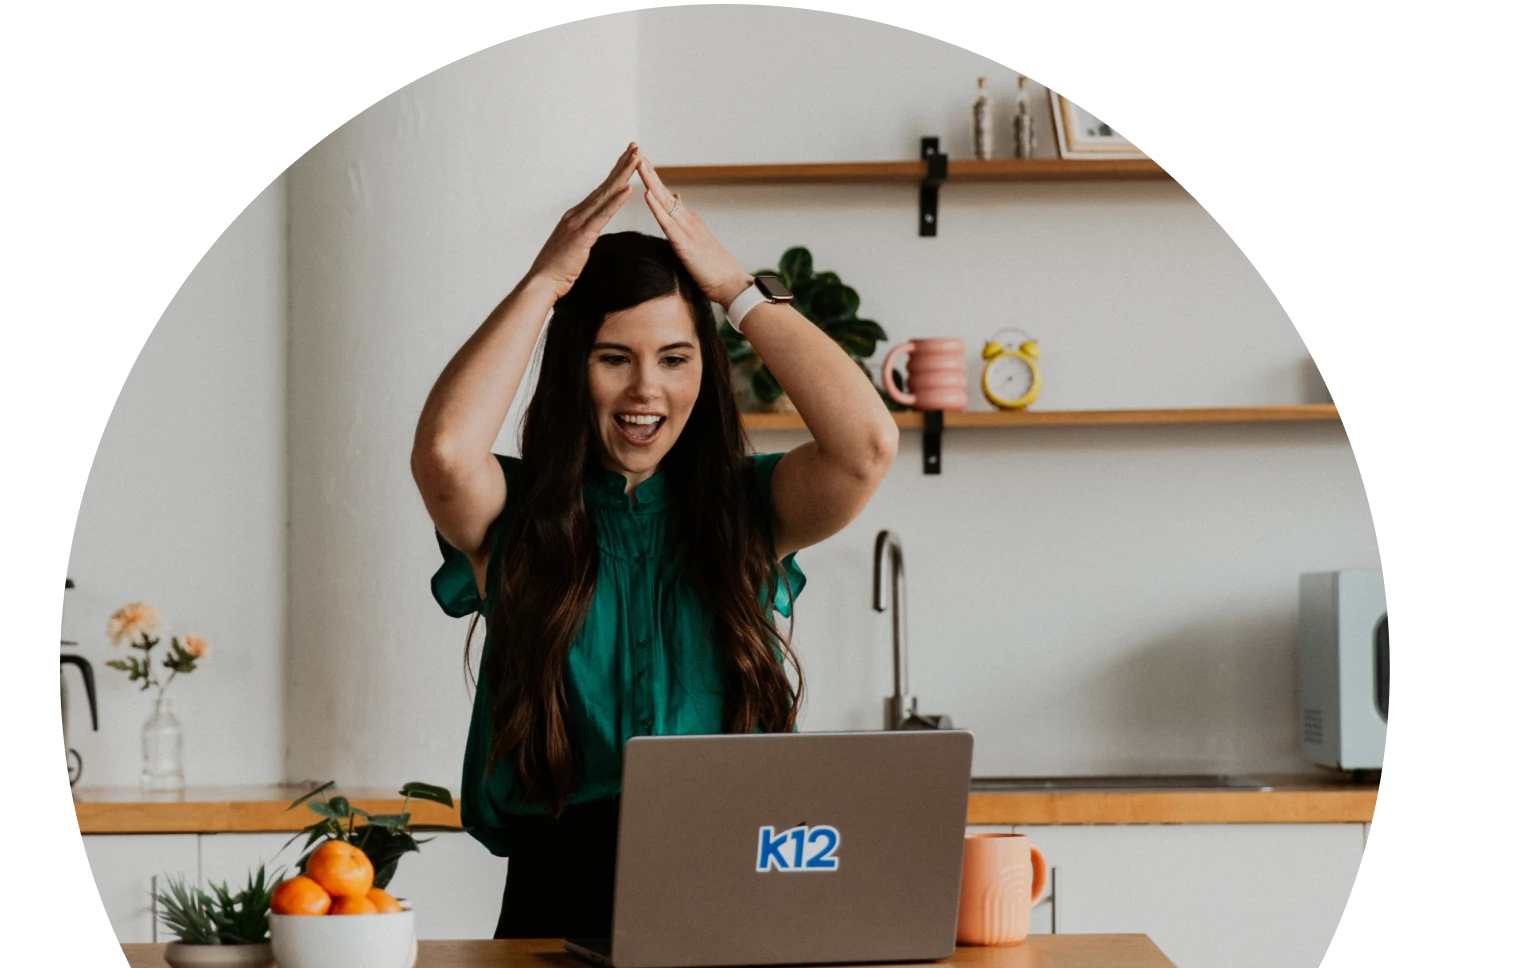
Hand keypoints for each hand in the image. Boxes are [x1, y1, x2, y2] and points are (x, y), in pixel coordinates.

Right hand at [524, 143, 640, 299]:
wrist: (542, 283)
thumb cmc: (558, 270)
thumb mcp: (574, 248)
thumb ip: (584, 237)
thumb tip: (591, 235)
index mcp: (576, 216)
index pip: (601, 191)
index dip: (615, 173)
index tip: (628, 159)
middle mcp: (577, 213)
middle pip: (605, 185)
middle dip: (622, 165)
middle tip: (636, 146)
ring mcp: (578, 222)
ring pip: (606, 194)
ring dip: (623, 174)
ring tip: (637, 158)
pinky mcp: (582, 235)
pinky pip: (603, 215)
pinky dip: (617, 201)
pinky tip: (629, 189)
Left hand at [637, 153, 752, 306]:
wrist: (732, 284)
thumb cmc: (714, 269)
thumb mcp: (696, 242)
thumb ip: (685, 223)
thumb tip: (676, 201)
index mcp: (688, 221)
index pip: (666, 196)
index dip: (653, 178)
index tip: (640, 160)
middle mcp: (688, 220)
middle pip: (664, 191)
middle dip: (649, 171)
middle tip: (636, 150)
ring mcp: (687, 230)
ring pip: (664, 201)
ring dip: (651, 181)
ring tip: (639, 163)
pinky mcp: (685, 244)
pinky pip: (667, 223)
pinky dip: (656, 207)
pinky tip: (647, 194)